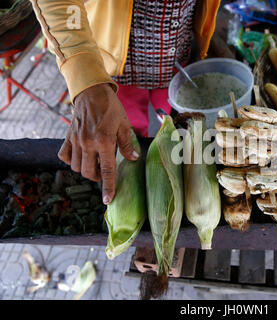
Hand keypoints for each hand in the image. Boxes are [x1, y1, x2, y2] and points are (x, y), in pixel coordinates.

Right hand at [58, 83, 138, 204]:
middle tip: (103, 172)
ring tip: (94, 162)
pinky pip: (64, 156)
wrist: (91, 92)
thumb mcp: (124, 125)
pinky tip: (80, 156)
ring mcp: (75, 140)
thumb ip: (127, 144)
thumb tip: (133, 159)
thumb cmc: (111, 108)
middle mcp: (88, 143)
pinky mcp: (68, 136)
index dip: (108, 187)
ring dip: (85, 169)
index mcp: (104, 141)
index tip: (107, 200)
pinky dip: (71, 160)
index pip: (107, 171)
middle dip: (97, 178)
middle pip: (88, 173)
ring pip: (76, 167)